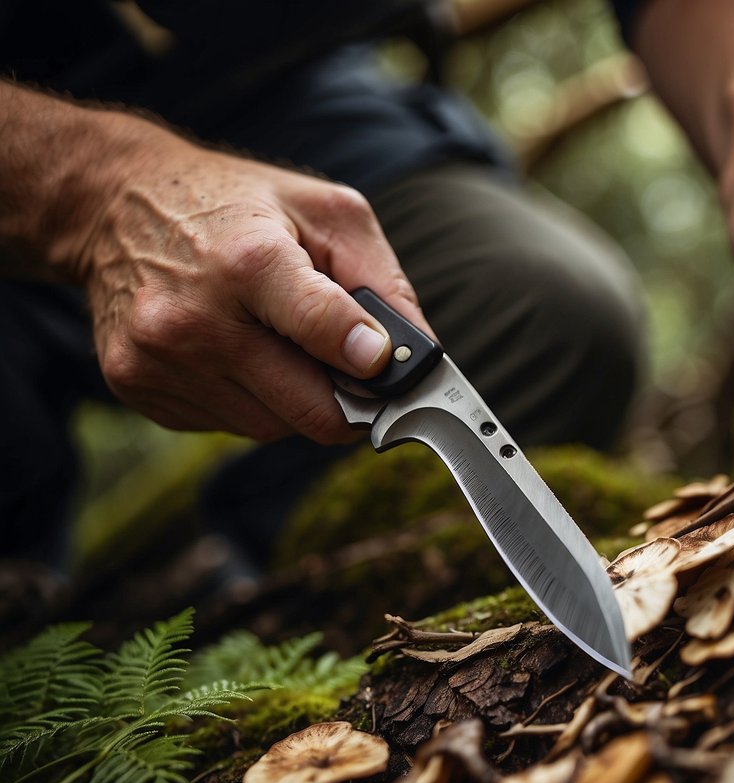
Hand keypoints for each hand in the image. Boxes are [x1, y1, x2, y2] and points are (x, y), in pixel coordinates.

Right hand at [68, 129, 431, 442]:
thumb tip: (421, 356)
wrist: (113, 204)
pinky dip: (249, 402)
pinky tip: (236, 354)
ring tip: (280, 346)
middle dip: (345, 400)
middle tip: (351, 372)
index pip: (328, 335)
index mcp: (249, 262)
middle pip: (310, 412)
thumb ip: (385, 284)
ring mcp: (158, 358)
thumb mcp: (328, 213)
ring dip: (294, 401)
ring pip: (270, 429)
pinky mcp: (136, 386)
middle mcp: (195, 318)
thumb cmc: (236, 205)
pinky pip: (226, 426)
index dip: (373, 362)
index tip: (381, 362)